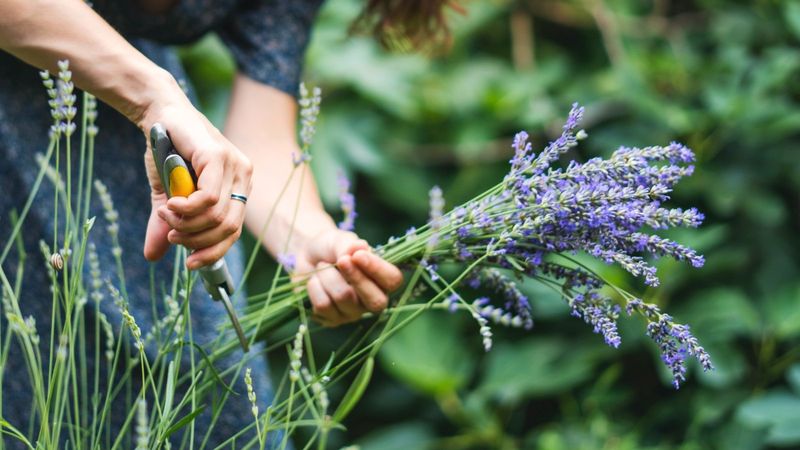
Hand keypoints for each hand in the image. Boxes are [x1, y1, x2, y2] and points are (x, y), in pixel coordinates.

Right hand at [140, 83, 252, 269]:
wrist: (158, 113)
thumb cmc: (167, 152)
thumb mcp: (167, 197)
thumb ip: (166, 225)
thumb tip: (153, 257)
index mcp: (237, 188)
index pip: (233, 232)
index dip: (213, 253)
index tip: (189, 263)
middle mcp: (243, 177)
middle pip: (228, 228)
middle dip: (197, 240)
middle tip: (172, 233)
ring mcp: (234, 166)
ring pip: (217, 215)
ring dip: (186, 224)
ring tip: (166, 215)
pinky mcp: (219, 157)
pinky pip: (209, 198)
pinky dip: (187, 209)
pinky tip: (170, 205)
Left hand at [294, 228, 402, 326]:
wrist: (305, 255)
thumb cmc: (329, 247)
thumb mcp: (339, 240)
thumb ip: (349, 245)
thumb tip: (360, 247)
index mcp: (382, 278)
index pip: (393, 280)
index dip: (377, 269)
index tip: (358, 255)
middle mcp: (372, 299)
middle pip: (376, 302)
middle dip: (357, 278)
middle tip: (341, 260)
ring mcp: (352, 313)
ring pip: (344, 298)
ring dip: (328, 275)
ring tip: (322, 265)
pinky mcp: (331, 320)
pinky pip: (323, 305)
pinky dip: (314, 286)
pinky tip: (314, 280)